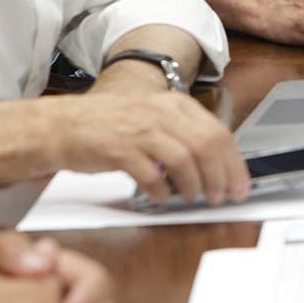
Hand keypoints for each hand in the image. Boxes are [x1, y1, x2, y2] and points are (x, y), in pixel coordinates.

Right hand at [42, 91, 248, 206]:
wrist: (63, 126)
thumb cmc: (110, 125)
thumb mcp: (154, 119)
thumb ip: (183, 134)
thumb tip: (216, 164)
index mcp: (175, 104)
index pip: (218, 133)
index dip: (234, 164)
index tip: (240, 185)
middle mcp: (161, 112)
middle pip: (207, 146)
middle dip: (221, 177)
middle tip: (221, 197)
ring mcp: (140, 129)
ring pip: (184, 160)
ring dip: (194, 185)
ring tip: (194, 198)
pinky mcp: (120, 149)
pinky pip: (151, 175)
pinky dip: (162, 191)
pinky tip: (162, 197)